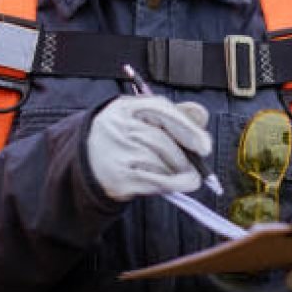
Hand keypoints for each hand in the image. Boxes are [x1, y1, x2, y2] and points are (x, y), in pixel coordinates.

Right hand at [86, 95, 211, 200]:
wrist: (86, 161)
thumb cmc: (122, 136)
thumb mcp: (142, 116)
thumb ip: (175, 114)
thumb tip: (201, 116)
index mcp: (126, 106)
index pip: (161, 109)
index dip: (187, 127)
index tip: (205, 146)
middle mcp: (118, 127)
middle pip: (162, 141)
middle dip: (184, 157)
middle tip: (195, 166)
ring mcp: (117, 154)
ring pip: (161, 164)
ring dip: (177, 172)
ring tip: (177, 172)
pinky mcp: (119, 179)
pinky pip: (156, 183)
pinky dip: (171, 185)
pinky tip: (174, 183)